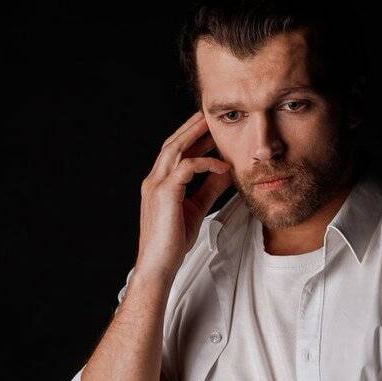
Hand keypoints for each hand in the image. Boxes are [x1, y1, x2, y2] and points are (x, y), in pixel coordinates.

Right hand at [135, 111, 232, 284]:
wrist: (158, 265)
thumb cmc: (173, 241)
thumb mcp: (196, 208)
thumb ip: (209, 188)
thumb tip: (227, 171)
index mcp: (159, 183)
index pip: (175, 151)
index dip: (191, 136)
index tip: (210, 128)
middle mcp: (154, 179)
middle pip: (173, 143)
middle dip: (192, 127)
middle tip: (211, 115)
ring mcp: (156, 185)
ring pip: (176, 149)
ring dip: (196, 135)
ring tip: (215, 126)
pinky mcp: (165, 194)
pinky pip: (186, 168)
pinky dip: (206, 163)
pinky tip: (223, 166)